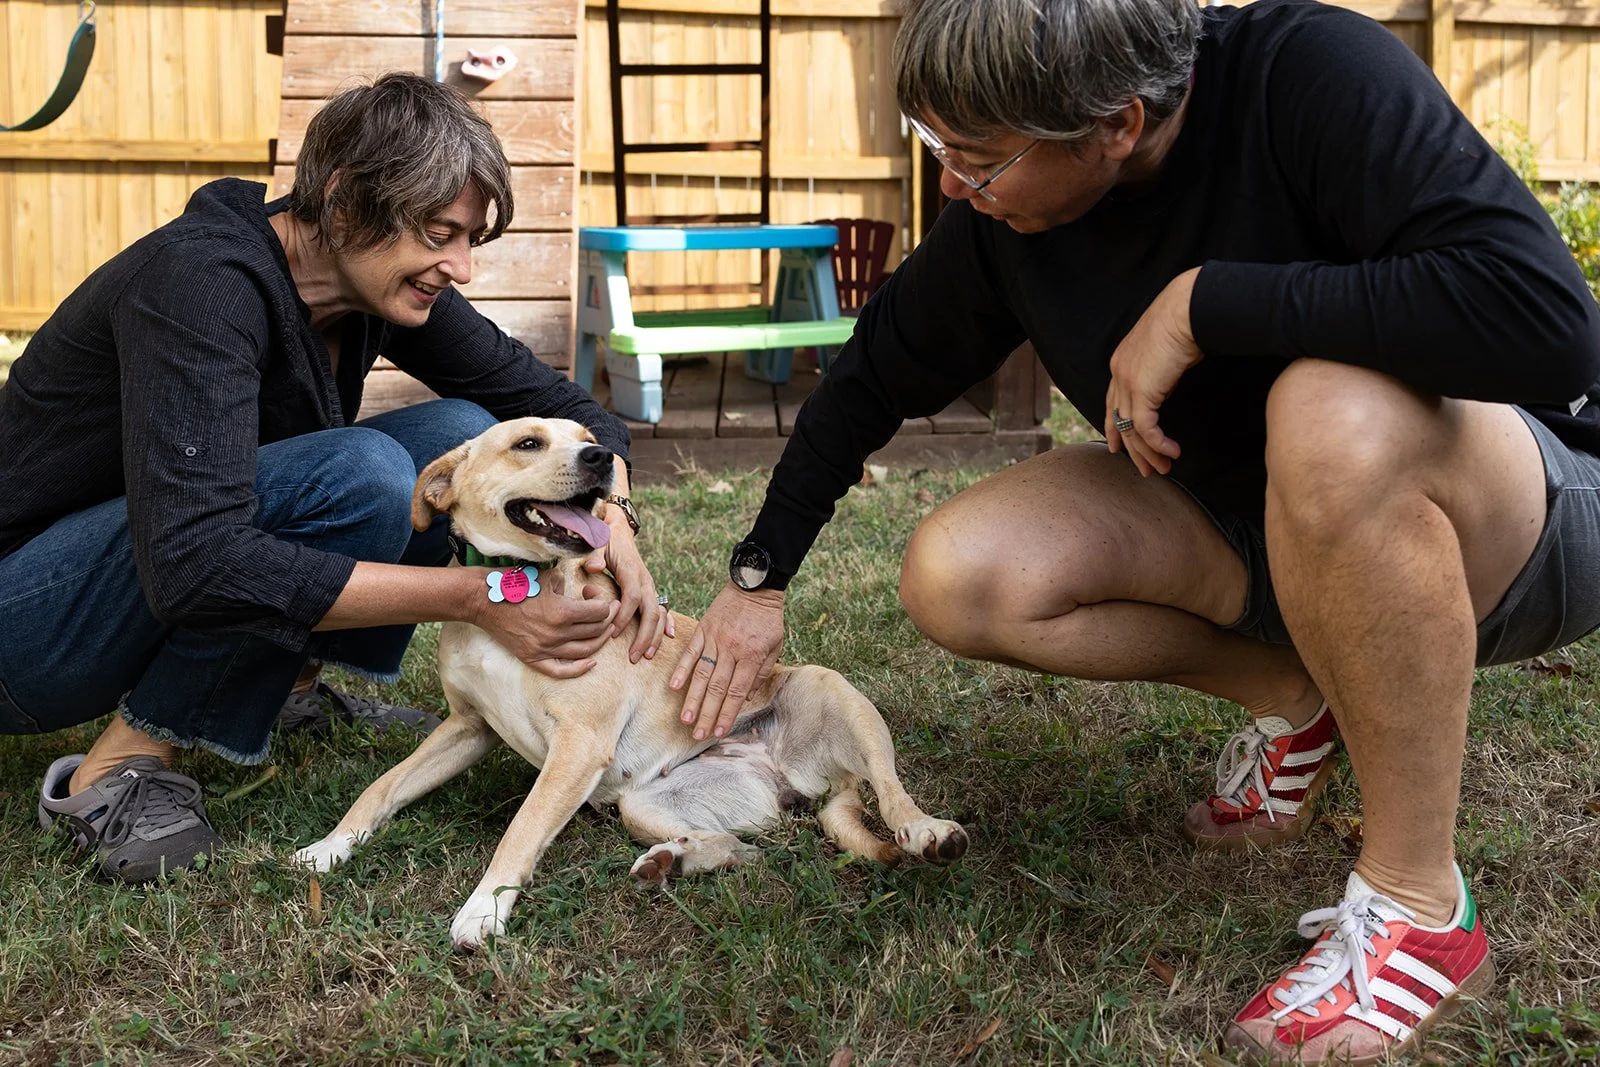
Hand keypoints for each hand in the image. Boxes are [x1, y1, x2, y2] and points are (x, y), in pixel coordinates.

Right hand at [470, 569, 618, 677]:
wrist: (484, 600)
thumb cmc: (516, 583)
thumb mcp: (548, 576)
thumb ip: (569, 586)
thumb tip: (582, 597)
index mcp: (562, 611)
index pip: (599, 612)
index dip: (605, 603)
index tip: (597, 596)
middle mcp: (556, 633)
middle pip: (596, 631)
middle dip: (607, 619)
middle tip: (607, 611)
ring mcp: (545, 648)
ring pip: (585, 651)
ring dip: (600, 641)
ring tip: (604, 630)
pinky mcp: (533, 658)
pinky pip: (561, 670)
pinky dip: (579, 669)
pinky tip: (591, 662)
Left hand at [583, 519, 674, 662]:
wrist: (617, 531)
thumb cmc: (604, 540)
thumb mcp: (596, 543)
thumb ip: (594, 555)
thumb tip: (595, 567)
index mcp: (631, 570)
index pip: (633, 596)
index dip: (625, 615)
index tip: (613, 632)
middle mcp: (645, 580)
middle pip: (651, 610)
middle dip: (644, 635)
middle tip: (634, 656)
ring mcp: (650, 586)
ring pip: (659, 613)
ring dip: (655, 635)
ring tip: (646, 654)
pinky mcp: (649, 590)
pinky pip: (662, 609)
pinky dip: (666, 623)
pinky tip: (669, 637)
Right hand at [670, 583, 784, 740]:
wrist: (755, 585)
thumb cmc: (768, 618)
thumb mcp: (776, 646)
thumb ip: (761, 673)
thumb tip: (745, 697)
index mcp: (752, 657)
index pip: (736, 692)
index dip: (727, 714)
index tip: (719, 731)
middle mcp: (732, 651)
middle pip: (717, 689)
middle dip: (707, 714)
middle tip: (698, 735)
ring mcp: (715, 640)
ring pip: (702, 674)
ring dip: (693, 698)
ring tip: (686, 719)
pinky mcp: (704, 629)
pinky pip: (691, 652)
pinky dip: (682, 669)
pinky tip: (673, 686)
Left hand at [1105, 267, 1203, 476]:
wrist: (1187, 309)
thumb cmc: (1185, 322)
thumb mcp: (1166, 351)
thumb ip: (1159, 371)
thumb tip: (1165, 388)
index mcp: (1121, 363)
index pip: (1112, 404)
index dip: (1114, 428)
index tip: (1118, 448)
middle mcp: (1118, 374)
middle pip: (1118, 421)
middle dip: (1132, 449)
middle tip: (1146, 470)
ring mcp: (1126, 382)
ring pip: (1131, 430)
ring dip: (1148, 453)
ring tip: (1163, 469)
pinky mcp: (1141, 391)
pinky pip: (1145, 429)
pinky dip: (1159, 444)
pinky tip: (1172, 452)